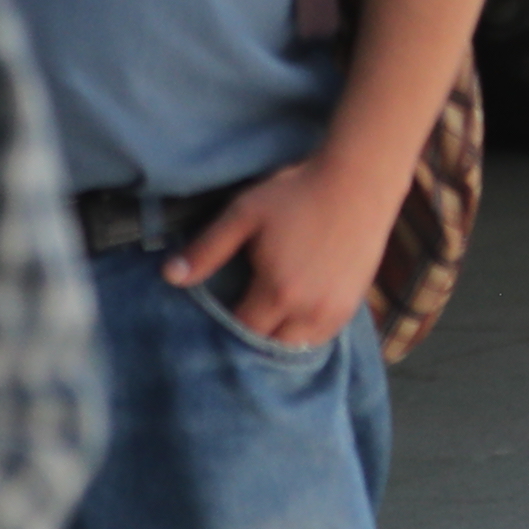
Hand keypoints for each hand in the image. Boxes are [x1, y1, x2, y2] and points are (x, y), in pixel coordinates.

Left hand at [167, 146, 411, 347]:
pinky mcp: (353, 303)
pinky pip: (322, 335)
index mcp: (279, 291)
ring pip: (299, 346)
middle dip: (251, 340)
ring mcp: (336, 309)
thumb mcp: (244, 214)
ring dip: (279, 339)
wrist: (359, 181)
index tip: (213, 317)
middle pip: (271, 347)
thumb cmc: (297, 194)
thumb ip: (207, 249)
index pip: (242, 332)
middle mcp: (309, 310)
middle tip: (237, 320)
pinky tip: (292, 316)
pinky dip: (304, 333)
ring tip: (264, 322)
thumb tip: (169, 277)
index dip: (224, 329)